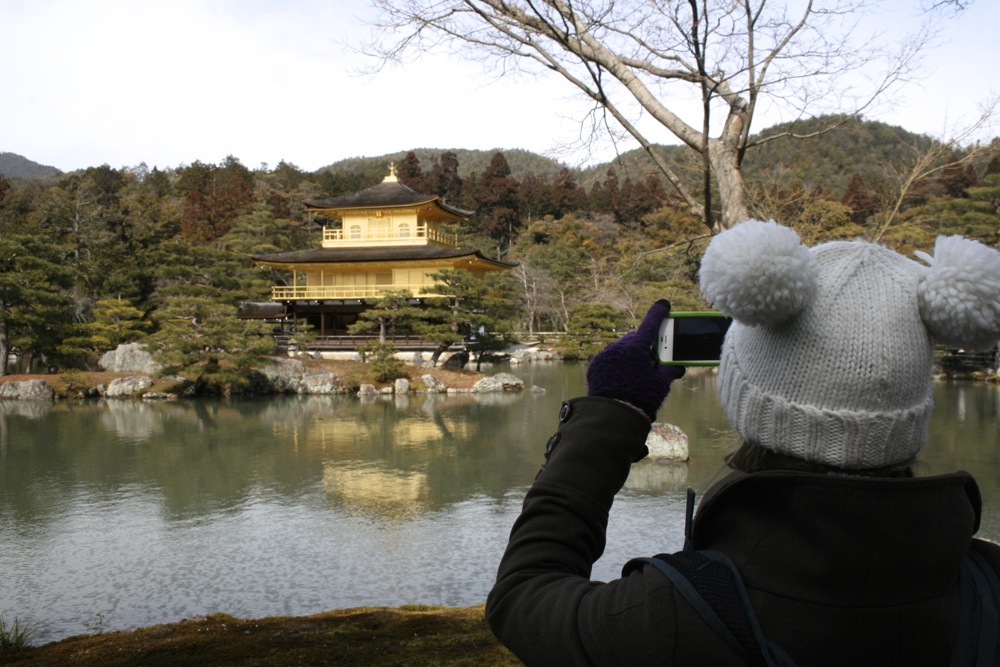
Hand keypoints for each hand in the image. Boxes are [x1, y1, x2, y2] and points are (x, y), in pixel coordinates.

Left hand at [586, 300, 685, 421]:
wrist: (613, 416)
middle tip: (652, 357)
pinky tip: (623, 376)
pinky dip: (617, 363)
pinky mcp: (595, 366)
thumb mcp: (661, 385)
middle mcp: (618, 347)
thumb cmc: (641, 398)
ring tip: (636, 371)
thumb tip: (678, 367)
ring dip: (629, 354)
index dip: (659, 314)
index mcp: (636, 347)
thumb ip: (670, 371)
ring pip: (621, 348)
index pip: (651, 324)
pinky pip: (609, 359)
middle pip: (636, 338)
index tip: (663, 305)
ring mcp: (605, 356)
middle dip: (644, 344)